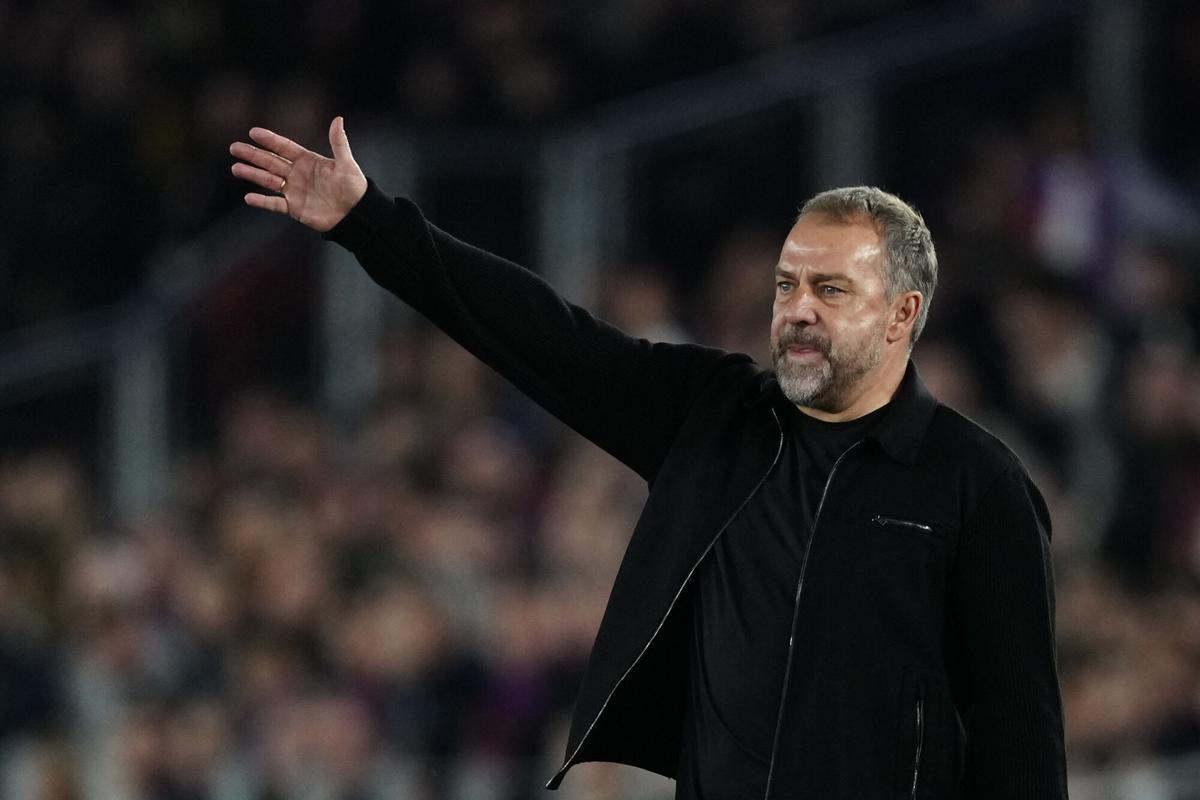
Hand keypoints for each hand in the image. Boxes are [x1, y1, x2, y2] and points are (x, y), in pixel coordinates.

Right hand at [230, 116, 367, 231]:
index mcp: (307, 161)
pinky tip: (248, 197)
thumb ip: (339, 142)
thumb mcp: (346, 164)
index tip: (253, 132)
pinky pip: (275, 204)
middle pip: (271, 162)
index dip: (270, 140)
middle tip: (234, 147)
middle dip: (253, 154)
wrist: (355, 214)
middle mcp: (297, 174)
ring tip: (235, 168)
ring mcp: (294, 190)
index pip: (284, 147)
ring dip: (252, 174)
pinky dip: (262, 201)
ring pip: (268, 180)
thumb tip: (338, 118)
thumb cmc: (353, 187)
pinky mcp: (294, 208)